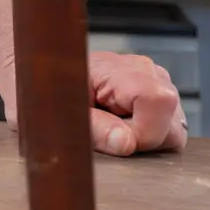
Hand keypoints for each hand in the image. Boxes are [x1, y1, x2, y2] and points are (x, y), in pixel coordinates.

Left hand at [0, 48, 187, 156]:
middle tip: (107, 133)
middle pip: (172, 125)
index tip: (113, 138)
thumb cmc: (39, 88)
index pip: (158, 104)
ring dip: (144, 137)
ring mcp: (154, 81)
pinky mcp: (155, 94)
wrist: (35, 66)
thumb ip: (92, 128)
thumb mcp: (52, 114)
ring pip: (173, 129)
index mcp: (121, 70)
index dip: (141, 134)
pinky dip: (145, 133)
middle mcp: (145, 71)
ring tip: (110, 125)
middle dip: (144, 141)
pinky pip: (167, 127)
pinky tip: (119, 124)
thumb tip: (126, 143)